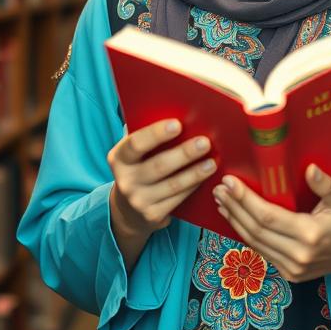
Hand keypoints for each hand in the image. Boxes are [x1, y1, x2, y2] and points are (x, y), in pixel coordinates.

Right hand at [107, 118, 216, 238]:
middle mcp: (125, 181)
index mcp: (119, 159)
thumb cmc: (138, 169)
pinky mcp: (153, 215)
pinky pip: (178, 199)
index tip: (178, 124)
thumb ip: (147, 137)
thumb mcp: (134, 155)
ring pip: (173, 185)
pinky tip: (206, 177)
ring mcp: (139, 201)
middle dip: (184, 153)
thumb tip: (177, 114)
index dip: (156, 134)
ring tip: (212, 162)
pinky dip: (194, 186)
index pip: (136, 143)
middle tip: (205, 142)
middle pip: (159, 166)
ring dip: (195, 172)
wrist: (127, 211)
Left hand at [212, 164, 330, 284]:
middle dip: (234, 207)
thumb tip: (311, 169)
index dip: (245, 199)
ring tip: (221, 201)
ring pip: (253, 243)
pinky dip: (245, 234)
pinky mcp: (288, 274)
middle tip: (219, 189)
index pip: (267, 216)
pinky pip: (260, 252)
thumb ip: (325, 185)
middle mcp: (298, 255)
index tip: (230, 182)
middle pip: (255, 230)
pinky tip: (235, 218)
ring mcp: (291, 268)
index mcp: (310, 234)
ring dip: (234, 220)